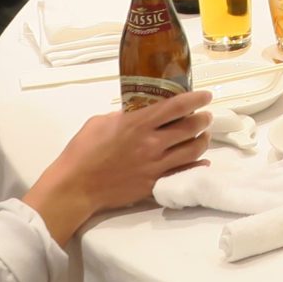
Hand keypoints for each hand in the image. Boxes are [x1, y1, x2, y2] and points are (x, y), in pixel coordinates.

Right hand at [25, 89, 213, 242]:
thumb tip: (136, 114)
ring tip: (204, 135)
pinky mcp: (154, 183)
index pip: (176, 107)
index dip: (196, 98)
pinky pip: (183, 172)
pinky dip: (197, 165)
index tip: (206, 95)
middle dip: (203, 119)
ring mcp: (155, 165)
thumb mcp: (101, 122)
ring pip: (193, 151)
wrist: (76, 186)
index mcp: (138, 123)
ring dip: (203, 140)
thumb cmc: (83, 151)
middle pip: (190, 128)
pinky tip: (202, 161)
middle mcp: (152, 143)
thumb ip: (124, 116)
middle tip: (205, 116)